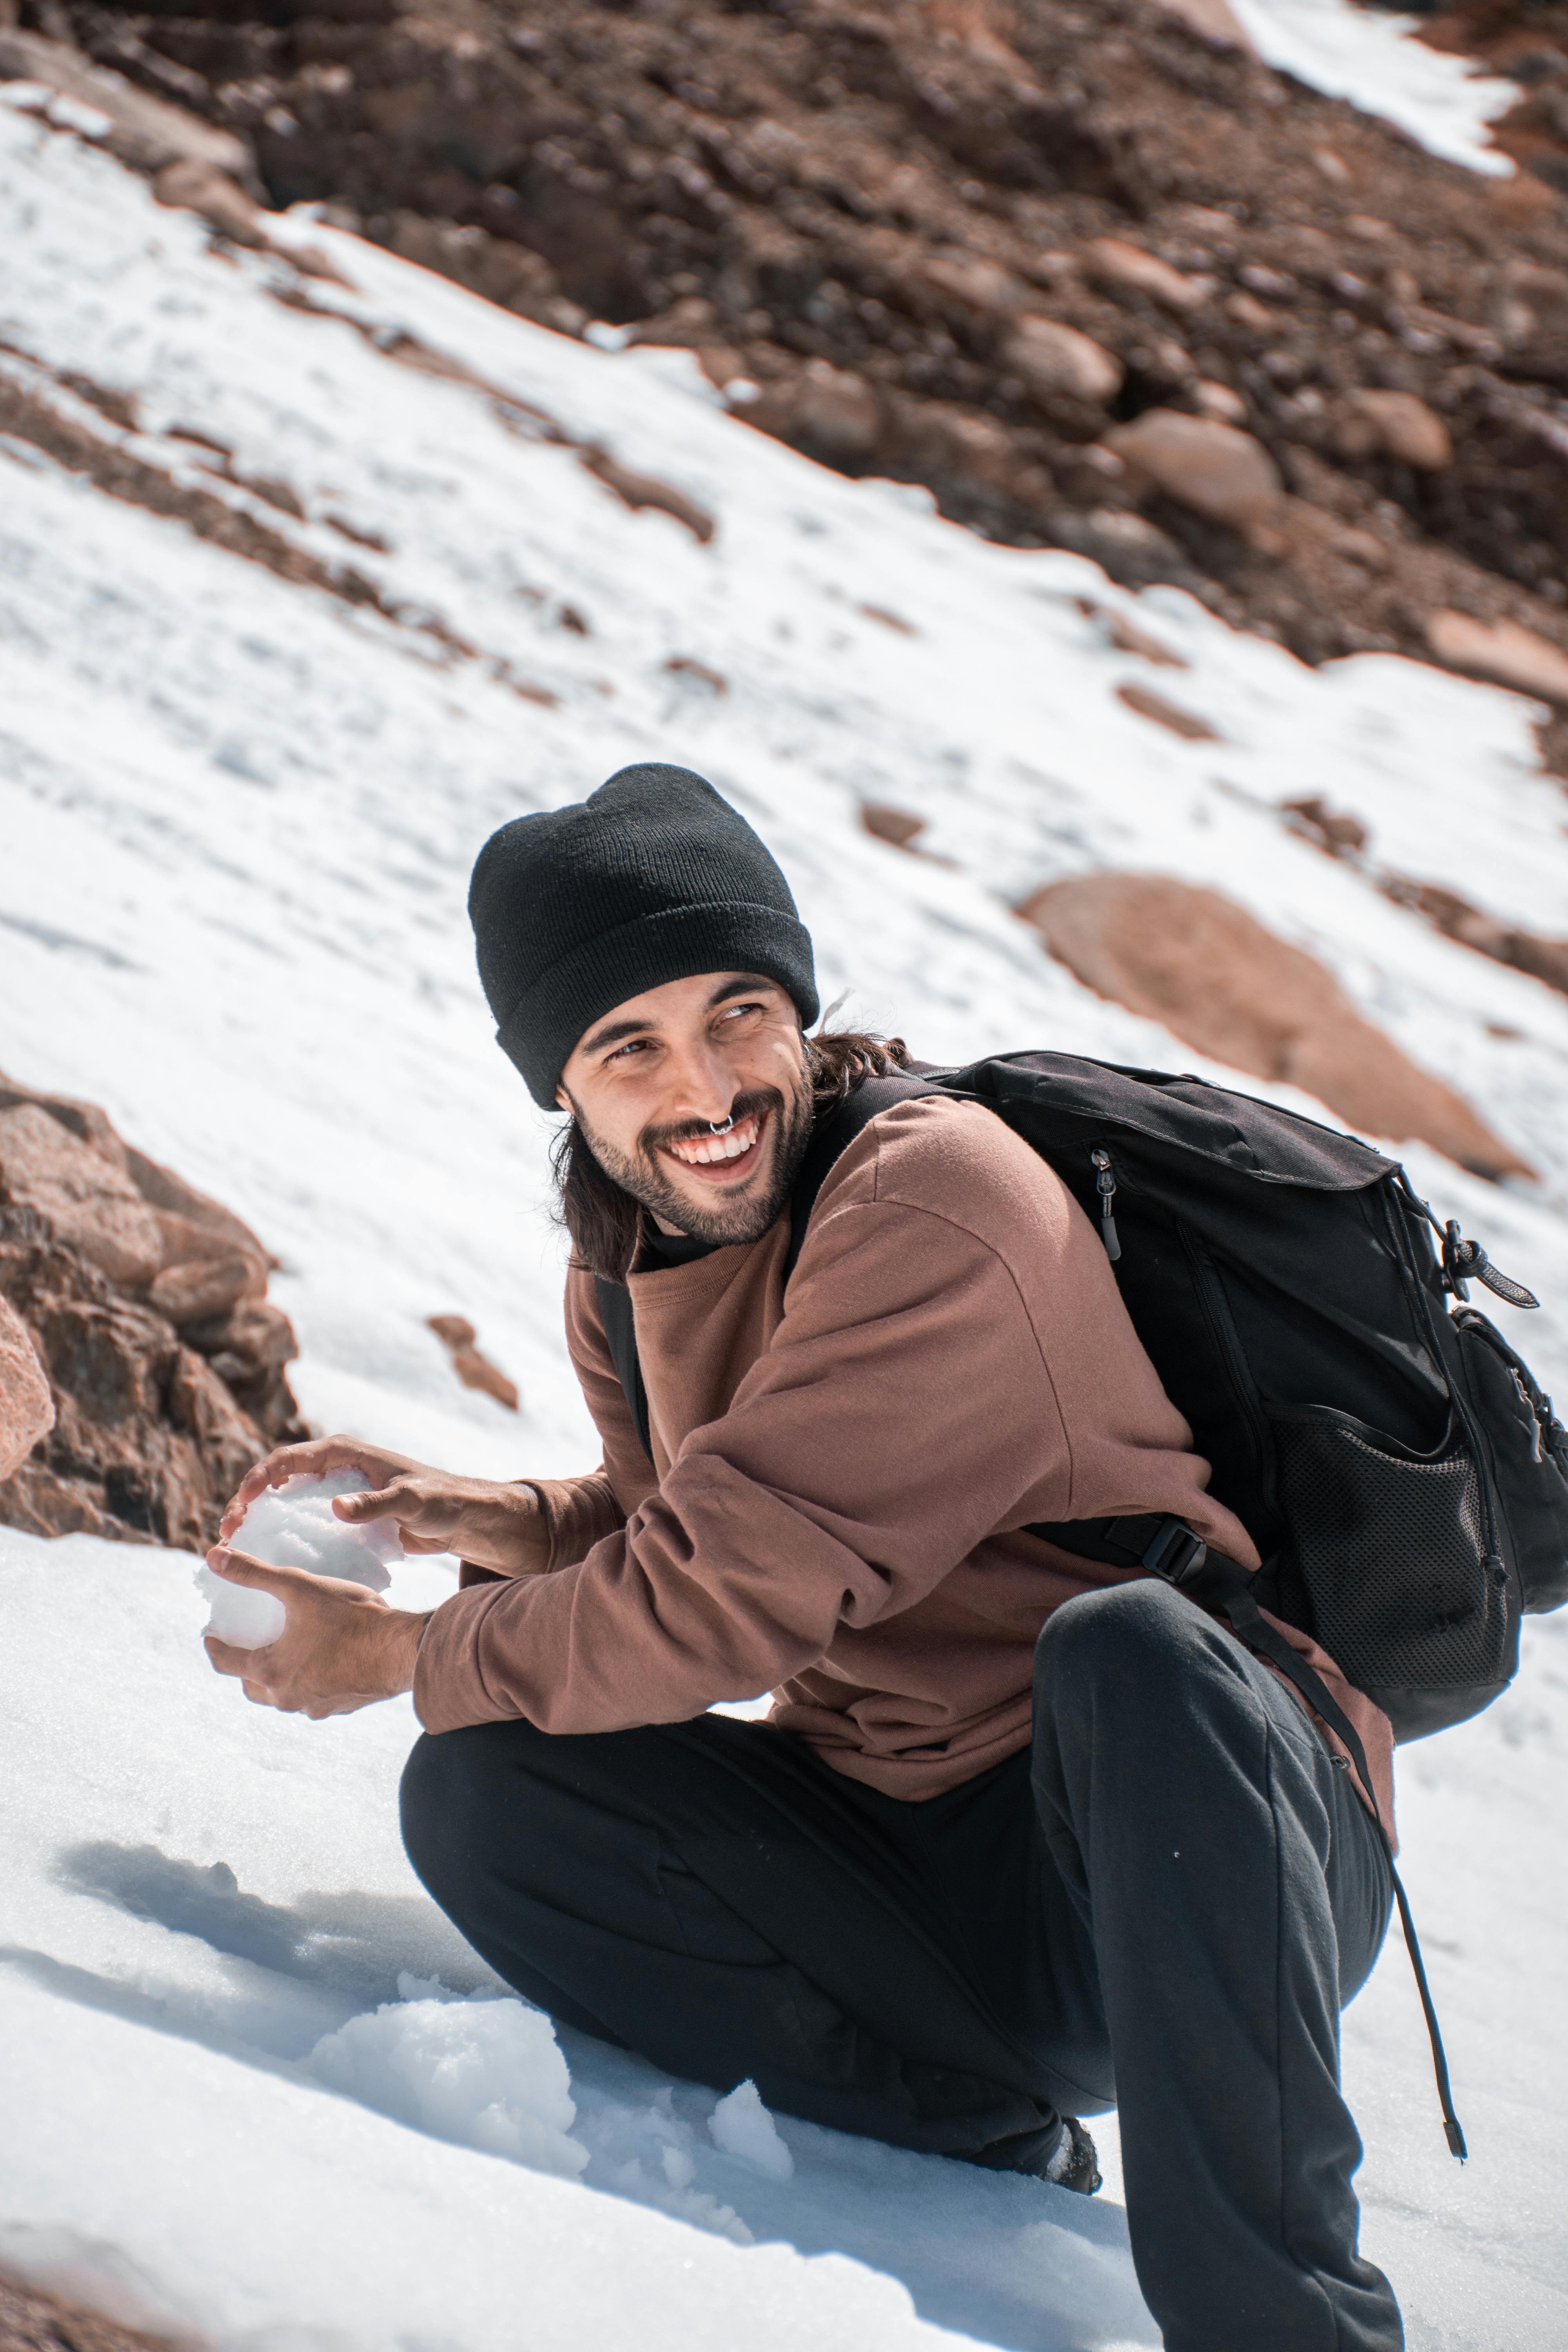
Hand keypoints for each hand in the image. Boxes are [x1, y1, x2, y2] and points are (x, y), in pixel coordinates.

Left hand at [203, 1544, 428, 1716]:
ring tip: (283, 1652)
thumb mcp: (299, 1586)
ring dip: (275, 1677)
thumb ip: (255, 1573)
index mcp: (270, 1671)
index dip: (213, 1645)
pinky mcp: (341, 1707)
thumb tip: (213, 1557)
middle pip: (249, 1686)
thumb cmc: (350, 1616)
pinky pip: (312, 1698)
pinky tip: (320, 1662)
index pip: (224, 1662)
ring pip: (282, 1695)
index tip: (210, 1633)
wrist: (401, 1650)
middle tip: (246, 1644)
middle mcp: (287, 1696)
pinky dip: (307, 1682)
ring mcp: (315, 1706)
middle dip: (242, 1666)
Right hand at [220, 1433, 550, 1575]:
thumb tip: (336, 1507)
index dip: (255, 1481)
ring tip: (235, 1547)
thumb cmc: (440, 1501)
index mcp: (343, 1453)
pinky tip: (267, 1558)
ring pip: (285, 1501)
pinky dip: (282, 1534)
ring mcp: (337, 1491)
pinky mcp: (343, 1514)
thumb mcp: (409, 1501)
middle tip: (226, 1534)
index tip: (238, 1508)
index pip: (285, 1460)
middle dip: (246, 1502)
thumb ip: (375, 1505)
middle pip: (276, 1480)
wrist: (462, 1518)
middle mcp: (335, 1467)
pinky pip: (303, 1520)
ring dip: (259, 1520)